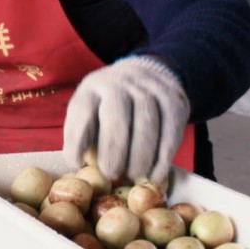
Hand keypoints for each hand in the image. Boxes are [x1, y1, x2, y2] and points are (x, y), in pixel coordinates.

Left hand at [63, 56, 189, 182]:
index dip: (77, 140)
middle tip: (111, 173)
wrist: (147, 72)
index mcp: (92, 87)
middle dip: (113, 149)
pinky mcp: (173, 101)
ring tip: (133, 175)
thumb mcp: (91, 107)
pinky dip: (163, 157)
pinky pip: (170, 131)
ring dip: (140, 156)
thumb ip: (83, 132)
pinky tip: (155, 174)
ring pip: (146, 125)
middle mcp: (119, 84)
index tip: (76, 164)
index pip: (82, 112)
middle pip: (116, 117)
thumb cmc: (110, 102)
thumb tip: (77, 166)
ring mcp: (148, 90)